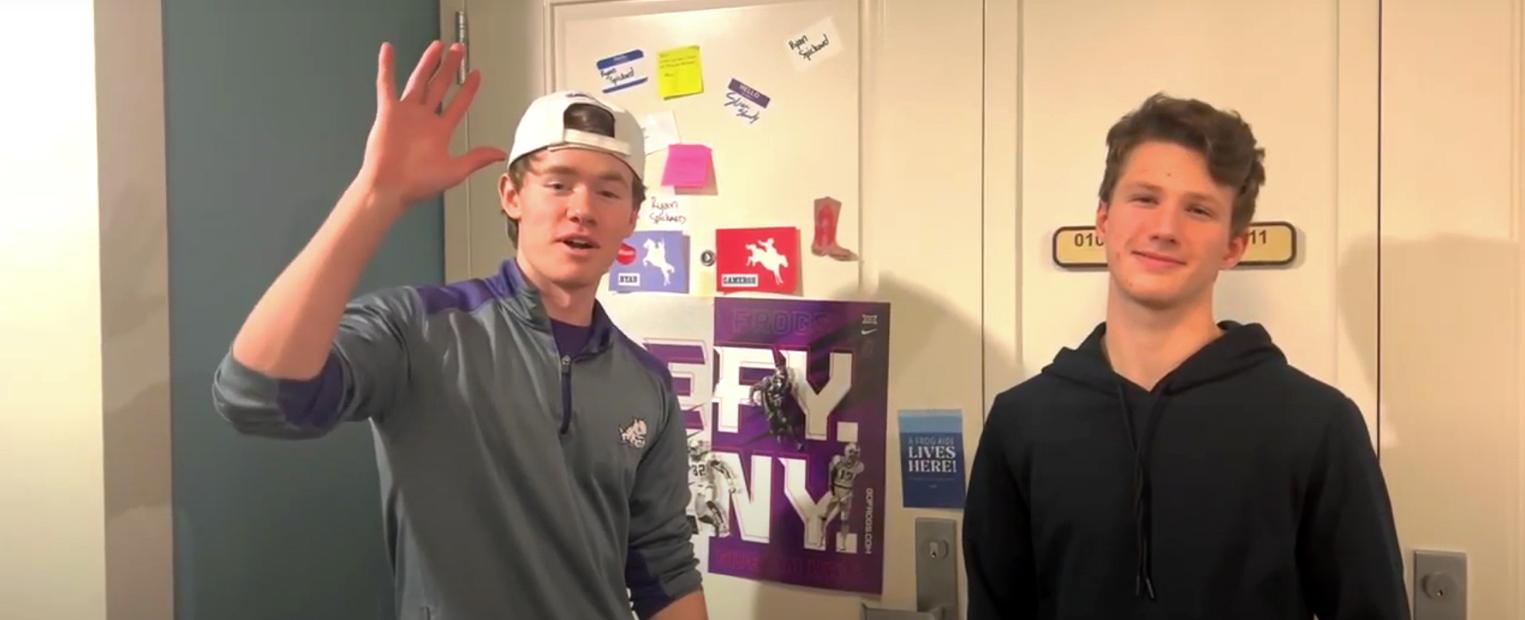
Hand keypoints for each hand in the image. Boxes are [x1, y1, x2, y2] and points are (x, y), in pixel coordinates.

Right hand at [357, 41, 506, 207]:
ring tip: (438, 46)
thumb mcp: (455, 170)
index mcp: (440, 132)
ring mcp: (406, 114)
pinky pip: (386, 85)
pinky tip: (388, 51)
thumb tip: (500, 153)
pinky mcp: (388, 113)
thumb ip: (477, 158)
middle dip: (450, 67)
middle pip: (440, 86)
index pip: (459, 103)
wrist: (390, 188)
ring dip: (428, 62)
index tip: (477, 75)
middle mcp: (424, 120)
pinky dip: (386, 67)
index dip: (468, 89)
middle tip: (459, 50)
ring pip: (419, 81)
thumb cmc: (418, 185)